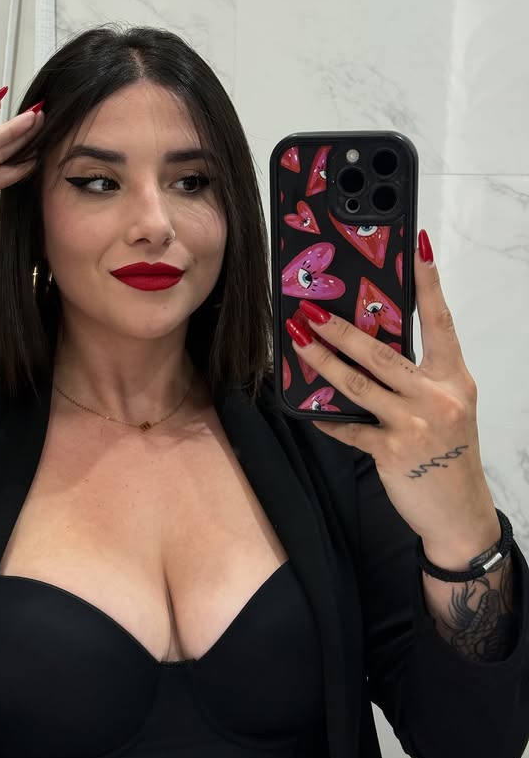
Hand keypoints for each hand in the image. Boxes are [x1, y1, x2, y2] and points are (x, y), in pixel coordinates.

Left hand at [287, 230, 499, 562]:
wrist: (459, 511)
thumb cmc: (450, 453)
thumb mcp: (447, 406)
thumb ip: (417, 378)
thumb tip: (370, 349)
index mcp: (453, 377)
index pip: (441, 320)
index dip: (428, 282)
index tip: (417, 246)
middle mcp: (437, 396)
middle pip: (382, 352)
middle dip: (342, 329)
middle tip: (311, 310)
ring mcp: (414, 423)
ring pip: (358, 384)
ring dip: (323, 362)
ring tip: (298, 342)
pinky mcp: (392, 450)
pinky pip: (350, 428)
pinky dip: (330, 419)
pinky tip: (311, 410)